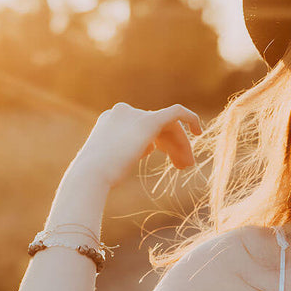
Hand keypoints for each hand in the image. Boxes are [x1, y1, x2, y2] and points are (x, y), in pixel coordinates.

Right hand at [74, 102, 203, 188]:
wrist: (91, 174)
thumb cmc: (96, 177)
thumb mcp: (110, 162)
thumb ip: (125, 152)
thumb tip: (144, 148)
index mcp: (111, 120)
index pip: (143, 128)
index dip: (161, 144)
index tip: (172, 161)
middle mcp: (122, 113)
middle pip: (158, 127)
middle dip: (173, 145)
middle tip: (184, 166)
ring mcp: (134, 114)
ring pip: (168, 127)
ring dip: (181, 145)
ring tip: (188, 165)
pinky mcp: (149, 121)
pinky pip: (176, 112)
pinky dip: (190, 118)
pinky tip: (199, 131)